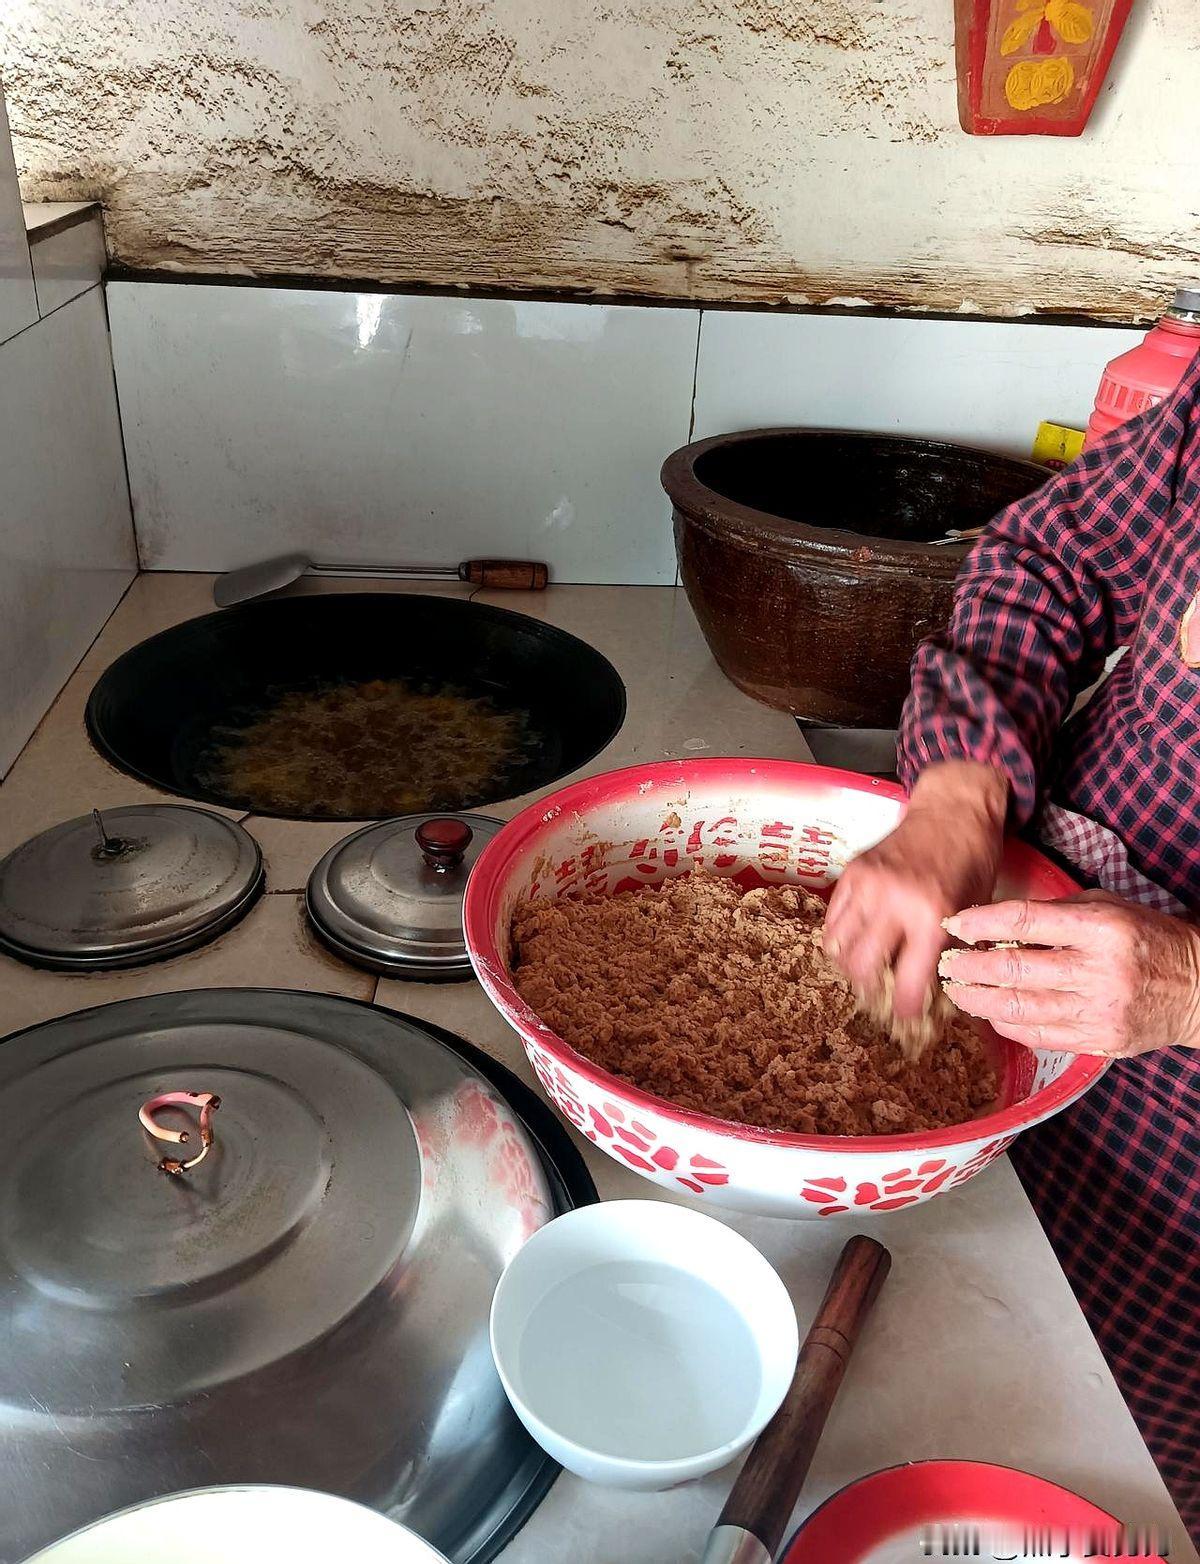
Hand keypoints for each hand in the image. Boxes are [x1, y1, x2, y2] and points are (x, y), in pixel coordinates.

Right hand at [823, 762, 1007, 1019]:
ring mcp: (868, 885)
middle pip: (862, 968)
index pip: (907, 982)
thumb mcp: (973, 912)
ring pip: (839, 947)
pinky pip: (833, 919)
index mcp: (931, 916)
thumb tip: (931, 995)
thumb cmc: (972, 862)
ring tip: (865, 973)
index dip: (905, 1009)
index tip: (906, 1019)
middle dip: (870, 991)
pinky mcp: (853, 872)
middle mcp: (894, 902)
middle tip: (881, 997)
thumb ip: (948, 952)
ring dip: (850, 967)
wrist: (954, 811)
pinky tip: (855, 944)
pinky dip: (839, 939)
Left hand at [939, 891, 1199, 1056]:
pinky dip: (1006, 1024)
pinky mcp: (1098, 1042)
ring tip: (957, 990)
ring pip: (1019, 1008)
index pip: (1025, 920)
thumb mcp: (1108, 908)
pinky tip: (990, 1012)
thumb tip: (995, 920)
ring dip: (978, 999)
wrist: (1198, 989)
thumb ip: (1055, 912)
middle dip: (970, 967)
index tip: (955, 923)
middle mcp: (1099, 971)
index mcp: (1101, 929)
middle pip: (1015, 969)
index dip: (981, 922)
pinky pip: (1037, 1035)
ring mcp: (1099, 1012)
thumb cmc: (1148, 939)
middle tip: (947, 963)